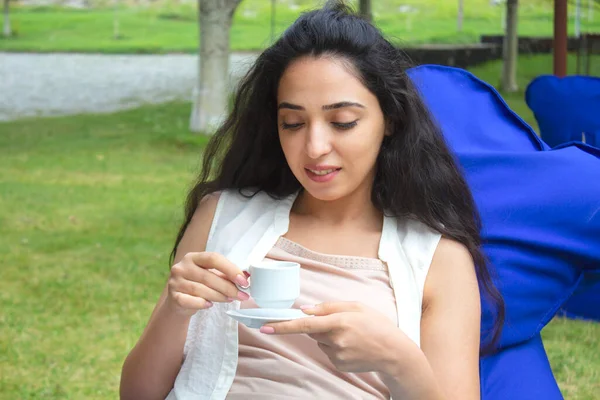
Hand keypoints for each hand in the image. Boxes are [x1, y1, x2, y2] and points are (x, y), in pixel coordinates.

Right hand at [165, 252, 249, 315]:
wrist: (178, 302)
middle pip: (208, 276)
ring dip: (219, 296)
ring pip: (201, 290)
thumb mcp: (211, 276)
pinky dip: (202, 303)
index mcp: (193, 257)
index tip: (243, 280)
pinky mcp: (173, 297)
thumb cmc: (199, 285)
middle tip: (241, 295)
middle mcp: (182, 267)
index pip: (213, 258)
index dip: (230, 269)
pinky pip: (190, 300)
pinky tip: (209, 305)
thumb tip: (246, 276)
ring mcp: (175, 282)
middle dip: (228, 287)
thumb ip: (225, 275)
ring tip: (230, 299)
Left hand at [261, 302, 410, 373]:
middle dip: (320, 326)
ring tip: (352, 335)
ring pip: (320, 342)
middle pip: (313, 332)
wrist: (394, 352)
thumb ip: (328, 307)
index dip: (283, 325)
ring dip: (329, 337)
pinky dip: (336, 347)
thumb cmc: (376, 325)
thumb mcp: (356, 307)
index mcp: (339, 321)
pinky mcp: (339, 365)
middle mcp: (336, 340)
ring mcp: (337, 355)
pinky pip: (328, 352)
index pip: (304, 324)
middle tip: (341, 323)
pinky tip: (352, 345)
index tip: (265, 326)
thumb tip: (305, 310)